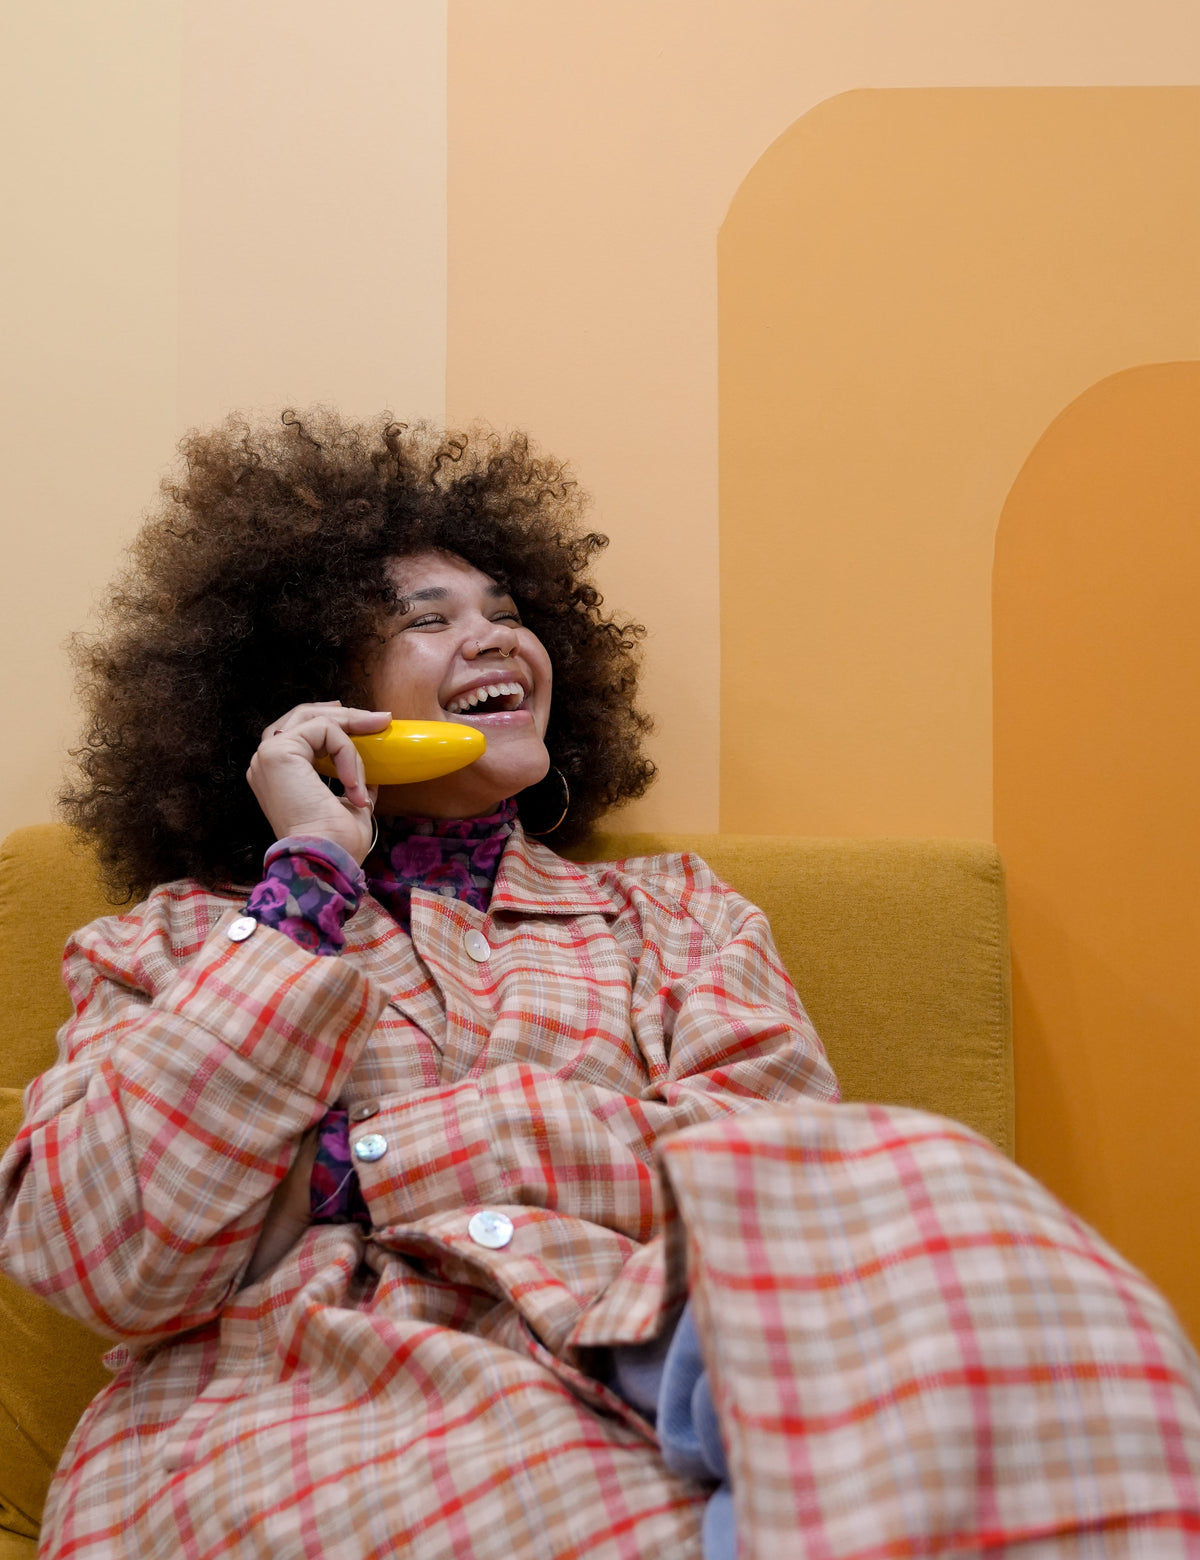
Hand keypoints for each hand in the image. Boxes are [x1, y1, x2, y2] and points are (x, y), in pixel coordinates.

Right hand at [246, 701, 390, 863]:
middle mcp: (266, 762)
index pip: (302, 733)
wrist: (324, 859)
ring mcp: (267, 755)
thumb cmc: (336, 842)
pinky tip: (353, 783)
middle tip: (380, 719)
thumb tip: (372, 772)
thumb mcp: (349, 804)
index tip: (371, 726)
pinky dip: (347, 752)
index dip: (336, 725)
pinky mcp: (277, 752)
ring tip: (377, 736)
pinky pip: (324, 731)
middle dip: (345, 714)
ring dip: (350, 728)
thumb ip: (352, 783)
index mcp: (277, 775)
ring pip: (313, 717)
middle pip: (303, 716)